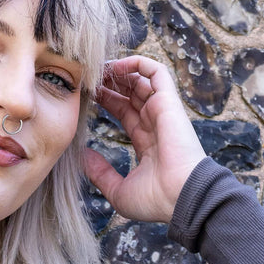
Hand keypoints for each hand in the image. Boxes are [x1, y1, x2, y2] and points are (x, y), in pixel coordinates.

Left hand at [83, 56, 206, 224]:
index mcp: (147, 142)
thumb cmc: (155, 200)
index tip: (86, 97)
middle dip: (109, 84)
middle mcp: (155, 123)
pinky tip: (113, 65)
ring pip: (140, 80)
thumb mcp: (118, 191)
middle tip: (86, 79)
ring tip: (95, 69)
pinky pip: (155, 71)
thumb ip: (100, 173)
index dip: (106, 101)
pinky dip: (136, 63)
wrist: (180, 197)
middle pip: (130, 94)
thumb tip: (82, 157)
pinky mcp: (168, 101)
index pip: (125, 113)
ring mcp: (162, 111)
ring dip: (118, 71)